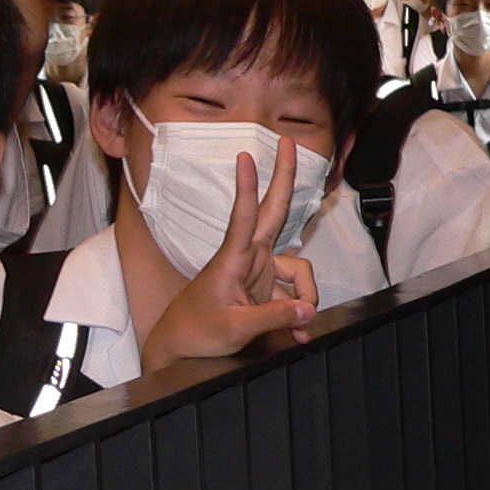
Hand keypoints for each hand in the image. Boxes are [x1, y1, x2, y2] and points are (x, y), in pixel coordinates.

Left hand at [140, 139, 317, 369]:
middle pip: (274, 211)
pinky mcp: (266, 286)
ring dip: (305, 296)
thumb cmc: (197, 331)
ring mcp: (259, 269)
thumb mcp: (235, 329)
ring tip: (298, 328)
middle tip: (288, 144)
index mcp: (233, 259)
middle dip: (284, 177)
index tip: (244, 158)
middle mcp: (248, 256)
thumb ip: (274, 318)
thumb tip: (308, 311)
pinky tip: (298, 332)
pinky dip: (300, 312)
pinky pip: (295, 293)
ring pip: (299, 270)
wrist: (182, 345)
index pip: (243, 216)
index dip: (247, 187)